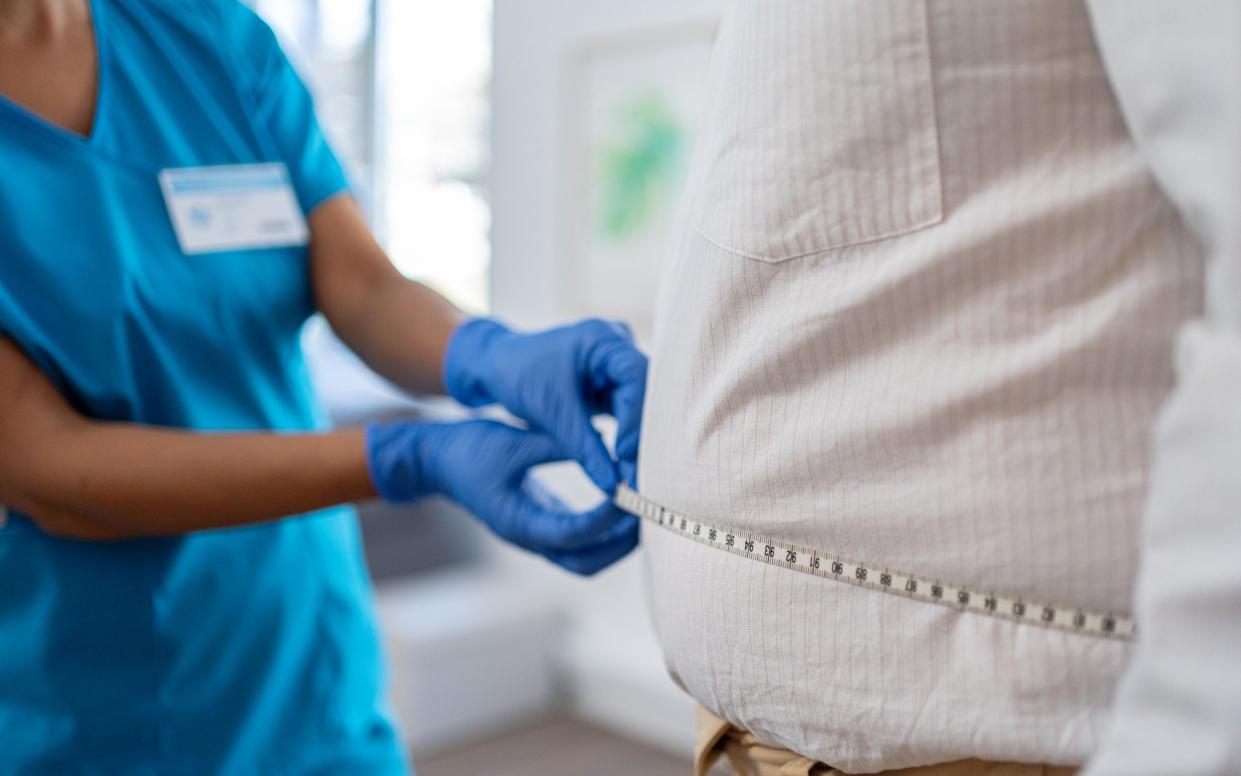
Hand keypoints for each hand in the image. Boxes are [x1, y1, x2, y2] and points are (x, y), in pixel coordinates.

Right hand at [366, 419, 638, 574]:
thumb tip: (604, 442)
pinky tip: (622, 500)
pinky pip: (580, 541)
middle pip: (588, 562)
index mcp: (519, 523)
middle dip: (621, 541)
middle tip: (647, 509)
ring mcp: (534, 536)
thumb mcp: (514, 441)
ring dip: (617, 540)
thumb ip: (559, 444)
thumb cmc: (469, 449)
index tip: (629, 488)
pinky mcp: (539, 524)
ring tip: (642, 506)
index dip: (608, 516)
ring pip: (586, 558)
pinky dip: (604, 530)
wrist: (435, 460)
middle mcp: (530, 538)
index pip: (575, 533)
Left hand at [443, 318, 647, 491]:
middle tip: (640, 475)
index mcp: (602, 339)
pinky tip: (627, 467)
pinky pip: (628, 414)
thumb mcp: (551, 412)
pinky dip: (627, 439)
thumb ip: (585, 449)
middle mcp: (617, 349)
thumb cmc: (518, 376)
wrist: (497, 368)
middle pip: (646, 393)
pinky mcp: (611, 386)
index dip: (636, 416)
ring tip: (635, 478)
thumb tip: (613, 486)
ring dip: (637, 441)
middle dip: (642, 435)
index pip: (637, 376)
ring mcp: (616, 367)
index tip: (624, 452)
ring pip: (640, 407)